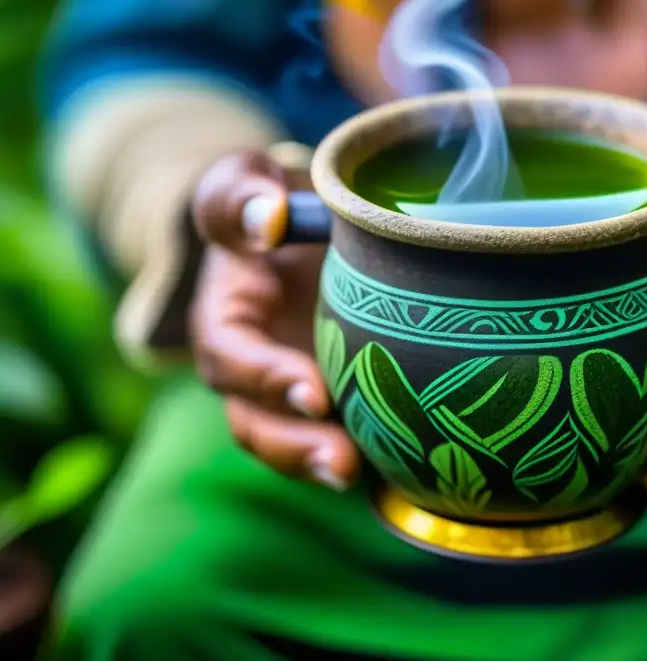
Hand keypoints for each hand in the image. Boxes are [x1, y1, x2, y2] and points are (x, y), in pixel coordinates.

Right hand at [190, 152, 359, 488]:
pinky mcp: (331, 403)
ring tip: (369, 478)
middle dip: (296, 448)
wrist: (304, 229)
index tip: (314, 392)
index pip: (231, 358)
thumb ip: (240, 195)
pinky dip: (369, 463)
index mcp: (225, 319)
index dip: (266, 380)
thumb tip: (264, 218)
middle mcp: (251, 369)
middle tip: (345, 462)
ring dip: (326, 465)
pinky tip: (407, 474)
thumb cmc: (274, 201)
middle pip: (257, 424)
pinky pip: (342, 441)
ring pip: (295, 445)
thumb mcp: (247, 181)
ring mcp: (290, 394)